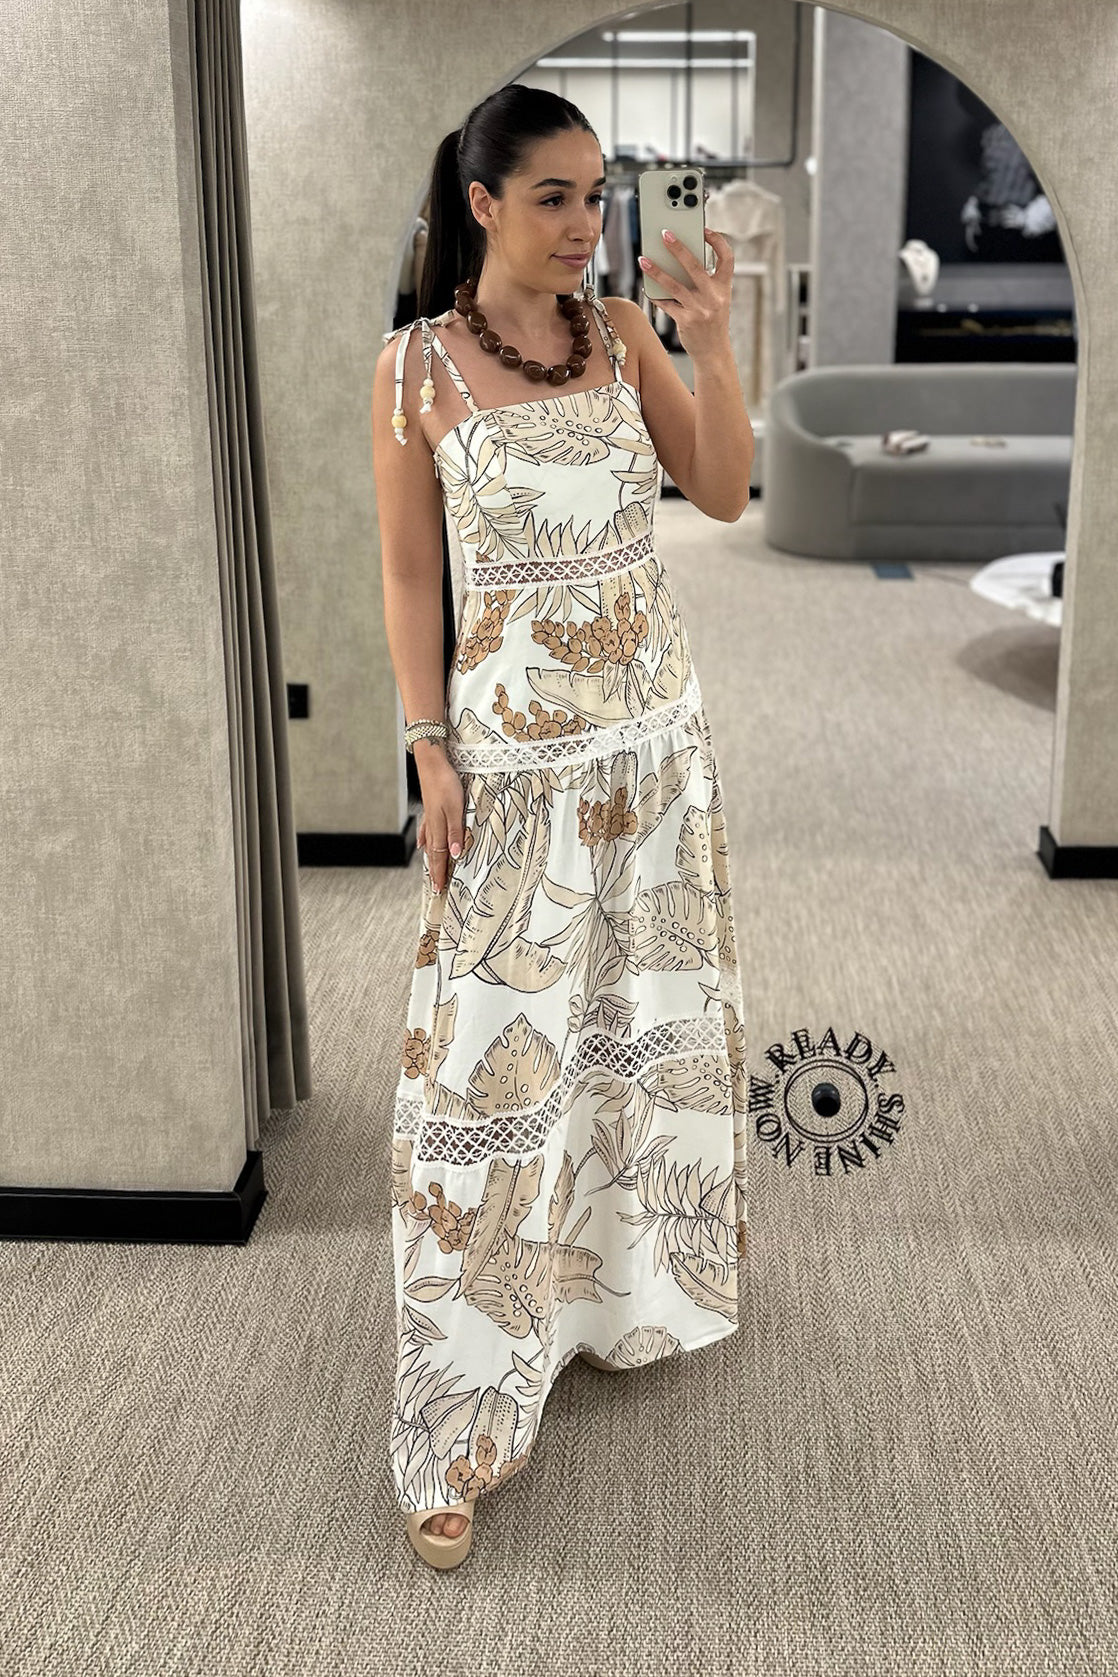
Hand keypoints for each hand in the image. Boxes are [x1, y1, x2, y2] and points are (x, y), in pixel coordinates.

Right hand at [414, 747, 464, 893]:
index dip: (439, 873)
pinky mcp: (431, 808)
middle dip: (435, 871)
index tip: (439, 889)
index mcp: (439, 827)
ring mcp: (430, 817)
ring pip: (431, 844)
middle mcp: (432, 825)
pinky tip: (423, 844)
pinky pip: (428, 830)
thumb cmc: (445, 784)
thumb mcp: (456, 808)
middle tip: (435, 887)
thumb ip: (455, 831)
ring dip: (431, 859)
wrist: (432, 762)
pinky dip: (426, 840)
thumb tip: (454, 855)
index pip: (439, 857)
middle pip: (434, 853)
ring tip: (431, 871)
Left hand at [638, 226, 733, 361]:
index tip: (705, 230)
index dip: (718, 241)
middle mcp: (714, 296)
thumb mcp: (717, 299)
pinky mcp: (686, 321)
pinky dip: (656, 295)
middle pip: (694, 266)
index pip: (727, 258)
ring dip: (657, 271)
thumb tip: (678, 261)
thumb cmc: (713, 322)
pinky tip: (648, 287)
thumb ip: (705, 282)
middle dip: (678, 248)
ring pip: (674, 285)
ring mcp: (700, 309)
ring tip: (643, 260)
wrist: (714, 352)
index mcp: (725, 287)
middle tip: (665, 234)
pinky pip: (666, 304)